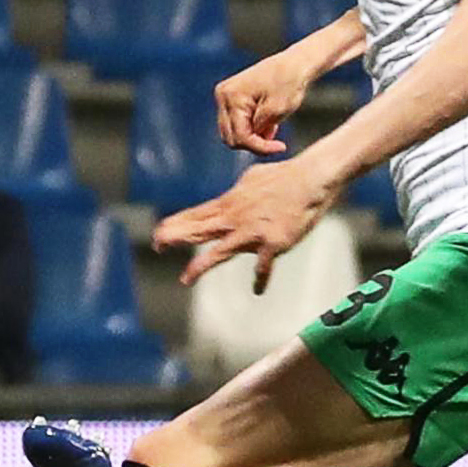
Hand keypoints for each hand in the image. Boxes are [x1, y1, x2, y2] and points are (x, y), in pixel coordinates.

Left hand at [154, 157, 338, 291]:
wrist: (310, 180)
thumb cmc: (284, 176)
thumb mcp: (251, 179)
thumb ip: (237, 193)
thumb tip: (231, 198)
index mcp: (230, 203)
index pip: (196, 214)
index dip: (176, 224)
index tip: (159, 232)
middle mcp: (236, 218)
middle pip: (199, 230)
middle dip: (175, 238)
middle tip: (157, 245)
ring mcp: (252, 232)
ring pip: (219, 252)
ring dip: (200, 266)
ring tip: (185, 278)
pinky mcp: (272, 243)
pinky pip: (263, 267)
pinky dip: (261, 279)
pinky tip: (257, 290)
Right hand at [212, 53, 313, 156]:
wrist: (293, 64)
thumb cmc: (289, 83)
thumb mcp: (277, 111)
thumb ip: (259, 130)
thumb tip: (248, 142)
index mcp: (232, 97)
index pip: (240, 136)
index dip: (260, 147)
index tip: (282, 147)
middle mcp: (223, 96)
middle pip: (231, 138)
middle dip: (254, 143)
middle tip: (276, 141)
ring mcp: (225, 97)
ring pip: (232, 133)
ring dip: (252, 137)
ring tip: (273, 128)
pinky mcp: (231, 99)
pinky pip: (236, 124)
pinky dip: (251, 129)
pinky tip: (268, 122)